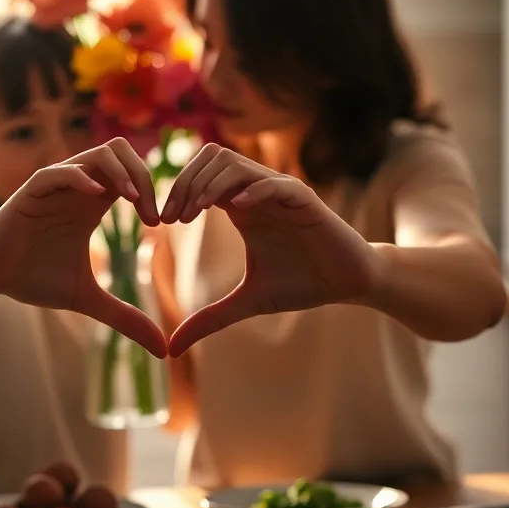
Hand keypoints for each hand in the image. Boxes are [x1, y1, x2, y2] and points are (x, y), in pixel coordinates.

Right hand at [0, 138, 166, 356]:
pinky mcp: (29, 193)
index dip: (153, 191)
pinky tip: (98, 195)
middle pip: (120, 152)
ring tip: (133, 199)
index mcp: (92, 204)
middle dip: (143, 174)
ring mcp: (54, 188)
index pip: (132, 176)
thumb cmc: (35, 280)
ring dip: (120, 171)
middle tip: (152, 211)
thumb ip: (125, 318)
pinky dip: (80, 176)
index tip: (161, 223)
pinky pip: (57, 171)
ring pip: (95, 154)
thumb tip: (162, 350)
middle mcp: (77, 189)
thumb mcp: (87, 300)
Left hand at [158, 145, 382, 356]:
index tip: (161, 223)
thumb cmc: (301, 284)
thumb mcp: (247, 303)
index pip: (200, 179)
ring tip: (197, 210)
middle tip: (173, 216)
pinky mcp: (306, 201)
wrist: (347, 282)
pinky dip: (255, 190)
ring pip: (237, 164)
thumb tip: (173, 347)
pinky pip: (276, 184)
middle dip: (186, 182)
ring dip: (212, 183)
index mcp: (241, 207)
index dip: (176, 193)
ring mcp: (281, 192)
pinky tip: (238, 209)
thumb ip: (210, 319)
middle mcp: (257, 193)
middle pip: (212, 160)